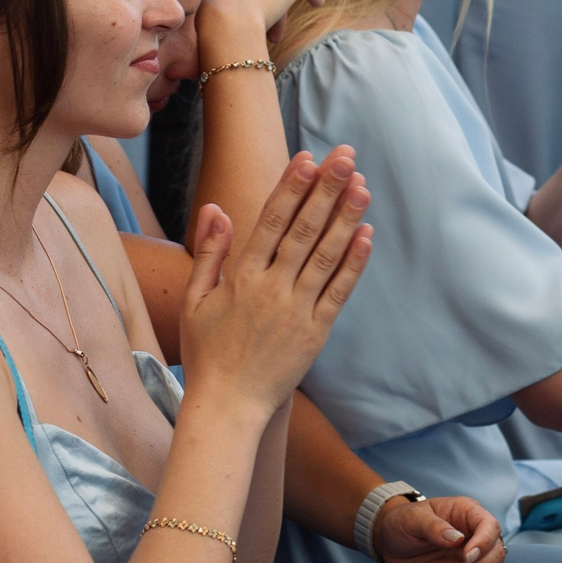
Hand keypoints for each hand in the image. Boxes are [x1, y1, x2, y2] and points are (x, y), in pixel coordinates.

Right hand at [179, 148, 374, 412]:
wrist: (227, 406)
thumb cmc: (206, 352)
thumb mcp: (195, 299)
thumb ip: (209, 252)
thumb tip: (214, 208)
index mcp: (241, 278)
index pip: (270, 221)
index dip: (291, 187)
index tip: (308, 158)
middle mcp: (271, 289)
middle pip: (304, 230)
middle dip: (326, 190)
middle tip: (346, 157)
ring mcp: (296, 311)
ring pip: (326, 256)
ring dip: (346, 218)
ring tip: (362, 185)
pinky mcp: (316, 333)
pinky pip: (338, 292)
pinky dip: (353, 262)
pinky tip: (366, 234)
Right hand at [197, 0, 321, 57]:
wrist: (220, 17)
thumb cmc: (201, 19)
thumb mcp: (188, 7)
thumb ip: (195, 10)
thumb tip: (187, 49)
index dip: (233, 0)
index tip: (231, 19)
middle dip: (253, 6)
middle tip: (252, 29)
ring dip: (272, 12)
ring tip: (271, 37)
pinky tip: (317, 3)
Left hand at [369, 493, 505, 562]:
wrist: (391, 543)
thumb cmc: (403, 523)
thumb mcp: (412, 519)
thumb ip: (433, 526)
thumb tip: (456, 539)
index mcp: (467, 513)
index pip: (490, 526)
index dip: (484, 543)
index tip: (467, 557)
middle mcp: (475, 535)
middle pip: (496, 553)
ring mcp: (472, 557)